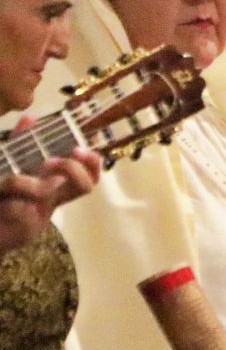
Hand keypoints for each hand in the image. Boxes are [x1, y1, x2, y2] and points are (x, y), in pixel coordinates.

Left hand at [0, 115, 101, 253]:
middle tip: (46, 162)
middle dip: (70, 168)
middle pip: (84, 184)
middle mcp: (53, 199)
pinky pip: (21, 209)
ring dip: (20, 182)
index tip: (80, 149)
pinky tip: (1, 204)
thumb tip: (30, 118)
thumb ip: (20, 144)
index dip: (93, 162)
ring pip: (45, 193)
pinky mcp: (27, 231)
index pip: (88, 173)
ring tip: (5, 183)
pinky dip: (7, 204)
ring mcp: (43, 215)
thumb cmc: (1, 195)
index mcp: (53, 184)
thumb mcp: (9, 164)